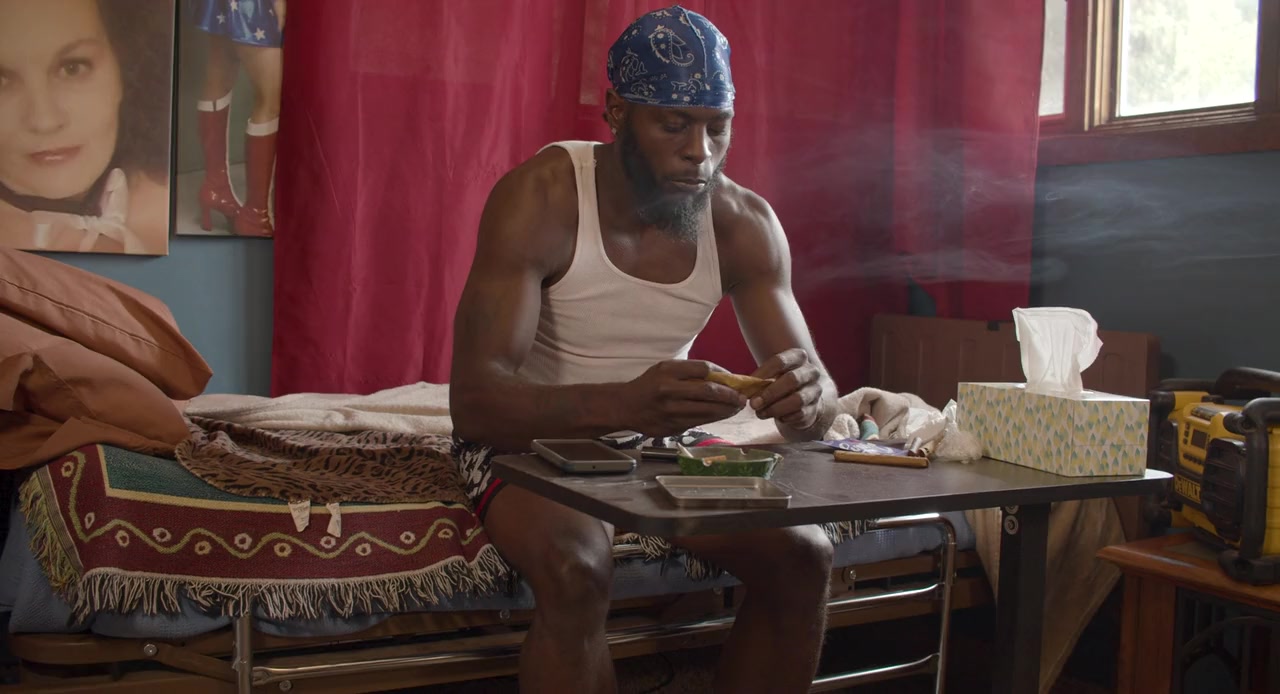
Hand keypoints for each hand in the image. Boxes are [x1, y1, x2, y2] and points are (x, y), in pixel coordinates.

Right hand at [625, 360, 746, 437]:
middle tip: (742, 398)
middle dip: (730, 395)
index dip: (723, 375)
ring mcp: (670, 410)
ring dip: (726, 410)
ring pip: (706, 410)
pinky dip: (714, 418)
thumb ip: (689, 372)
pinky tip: (722, 415)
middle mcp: (669, 390)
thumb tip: (722, 378)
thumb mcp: (664, 370)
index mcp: (668, 371)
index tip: (733, 379)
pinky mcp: (672, 426)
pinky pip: (699, 422)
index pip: (704, 369)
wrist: (625, 406)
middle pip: (708, 391)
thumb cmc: (649, 385)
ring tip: (736, 408)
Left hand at [749, 348, 826, 431]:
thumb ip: (760, 380)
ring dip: (775, 408)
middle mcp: (811, 372)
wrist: (805, 399)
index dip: (763, 373)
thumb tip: (743, 391)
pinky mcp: (815, 409)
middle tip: (753, 404)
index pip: (780, 361)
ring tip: (760, 413)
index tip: (749, 385)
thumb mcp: (772, 376)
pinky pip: (800, 414)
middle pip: (791, 380)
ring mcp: (815, 391)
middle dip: (770, 393)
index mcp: (798, 357)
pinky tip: (777, 417)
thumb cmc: (781, 384)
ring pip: (797, 400)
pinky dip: (785, 417)